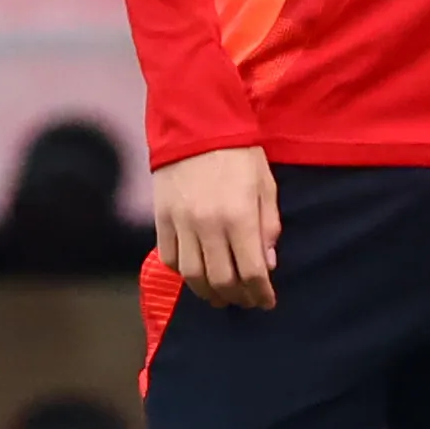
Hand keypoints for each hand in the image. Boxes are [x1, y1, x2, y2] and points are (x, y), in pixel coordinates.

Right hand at [153, 146, 281, 309]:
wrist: (197, 126)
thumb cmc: (240, 153)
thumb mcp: (266, 185)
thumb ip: (268, 225)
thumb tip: (267, 263)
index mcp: (239, 216)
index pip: (251, 271)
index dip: (260, 292)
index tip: (267, 301)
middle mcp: (208, 226)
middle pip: (221, 280)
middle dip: (237, 297)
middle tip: (247, 302)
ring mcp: (181, 225)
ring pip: (192, 276)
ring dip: (209, 293)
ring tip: (223, 297)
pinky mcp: (161, 220)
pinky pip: (170, 259)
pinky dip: (184, 273)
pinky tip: (197, 274)